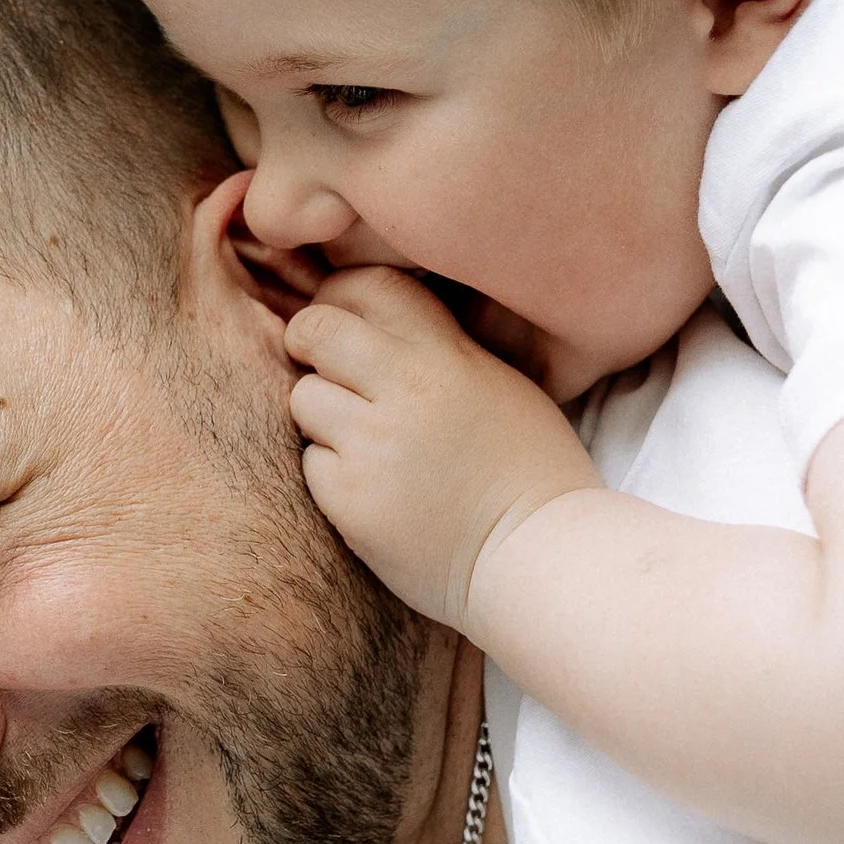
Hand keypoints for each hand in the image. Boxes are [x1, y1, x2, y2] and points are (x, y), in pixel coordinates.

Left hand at [282, 266, 600, 632]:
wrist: (540, 558)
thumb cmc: (530, 471)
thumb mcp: (500, 383)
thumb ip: (440, 348)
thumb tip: (375, 325)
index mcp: (448, 355)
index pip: (368, 285)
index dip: (344, 295)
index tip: (348, 320)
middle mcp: (406, 391)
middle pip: (315, 329)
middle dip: (309, 343)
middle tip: (328, 370)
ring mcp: (374, 446)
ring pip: (303, 398)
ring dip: (323, 415)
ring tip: (366, 442)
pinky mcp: (350, 500)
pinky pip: (311, 462)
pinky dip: (332, 473)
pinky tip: (376, 489)